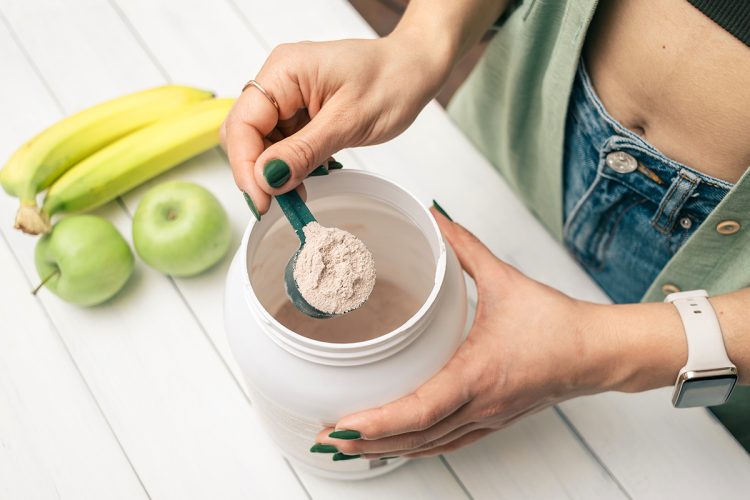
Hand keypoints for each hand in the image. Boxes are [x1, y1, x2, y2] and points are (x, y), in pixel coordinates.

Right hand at [221, 35, 451, 215]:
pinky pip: (283, 142)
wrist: (414, 69)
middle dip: (259, 171)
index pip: (243, 123)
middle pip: (246, 133)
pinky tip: (309, 176)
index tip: (262, 202)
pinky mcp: (300, 109)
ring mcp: (288, 95)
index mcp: (285, 70)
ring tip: (301, 192)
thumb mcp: (348, 122)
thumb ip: (304, 151)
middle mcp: (279, 79)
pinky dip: (292, 164)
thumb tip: (267, 179)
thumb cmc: (392, 81)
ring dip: (277, 171)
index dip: (246, 167)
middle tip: (280, 203)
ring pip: (263, 142)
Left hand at [313, 207, 617, 459]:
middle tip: (326, 439)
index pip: (419, 410)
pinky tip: (398, 445)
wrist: (598, 352)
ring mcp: (487, 418)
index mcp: (478, 373)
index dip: (377, 423)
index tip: (342, 426)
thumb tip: (434, 217)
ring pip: (429, 446)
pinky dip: (417, 447)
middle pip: (414, 438)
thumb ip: (464, 246)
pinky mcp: (493, 420)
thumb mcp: (504, 278)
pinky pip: (448, 443)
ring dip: (387, 449)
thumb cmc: (557, 323)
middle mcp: (480, 404)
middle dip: (367, 442)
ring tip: (349, 445)